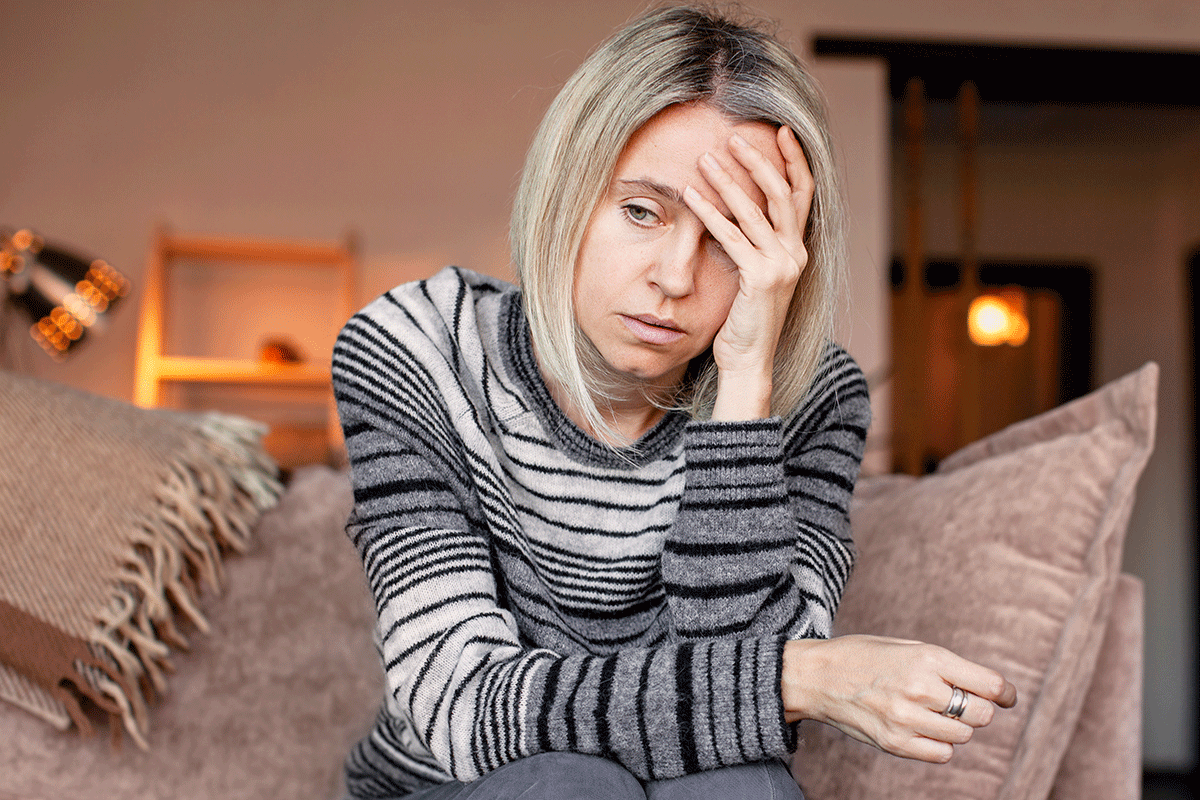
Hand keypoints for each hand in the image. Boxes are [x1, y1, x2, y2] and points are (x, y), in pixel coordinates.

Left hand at [682, 125, 813, 419]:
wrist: (749, 361)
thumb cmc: (745, 322)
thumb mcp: (754, 277)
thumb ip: (752, 246)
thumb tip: (733, 213)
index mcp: (797, 251)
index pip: (802, 195)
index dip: (794, 161)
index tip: (780, 132)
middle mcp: (794, 255)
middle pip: (782, 194)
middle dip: (759, 161)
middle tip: (734, 137)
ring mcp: (781, 266)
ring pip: (756, 211)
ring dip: (729, 180)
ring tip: (705, 159)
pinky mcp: (760, 278)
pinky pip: (732, 236)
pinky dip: (710, 212)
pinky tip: (691, 196)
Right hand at [782, 634, 1017, 762]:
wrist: (815, 676)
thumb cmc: (863, 656)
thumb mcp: (906, 647)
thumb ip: (946, 667)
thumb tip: (990, 692)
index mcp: (927, 658)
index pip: (988, 685)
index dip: (1005, 693)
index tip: (1006, 697)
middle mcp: (920, 688)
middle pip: (980, 714)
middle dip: (978, 710)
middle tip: (961, 703)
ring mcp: (907, 719)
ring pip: (963, 736)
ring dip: (956, 727)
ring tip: (933, 713)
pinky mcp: (895, 743)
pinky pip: (942, 754)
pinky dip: (940, 745)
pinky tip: (923, 729)